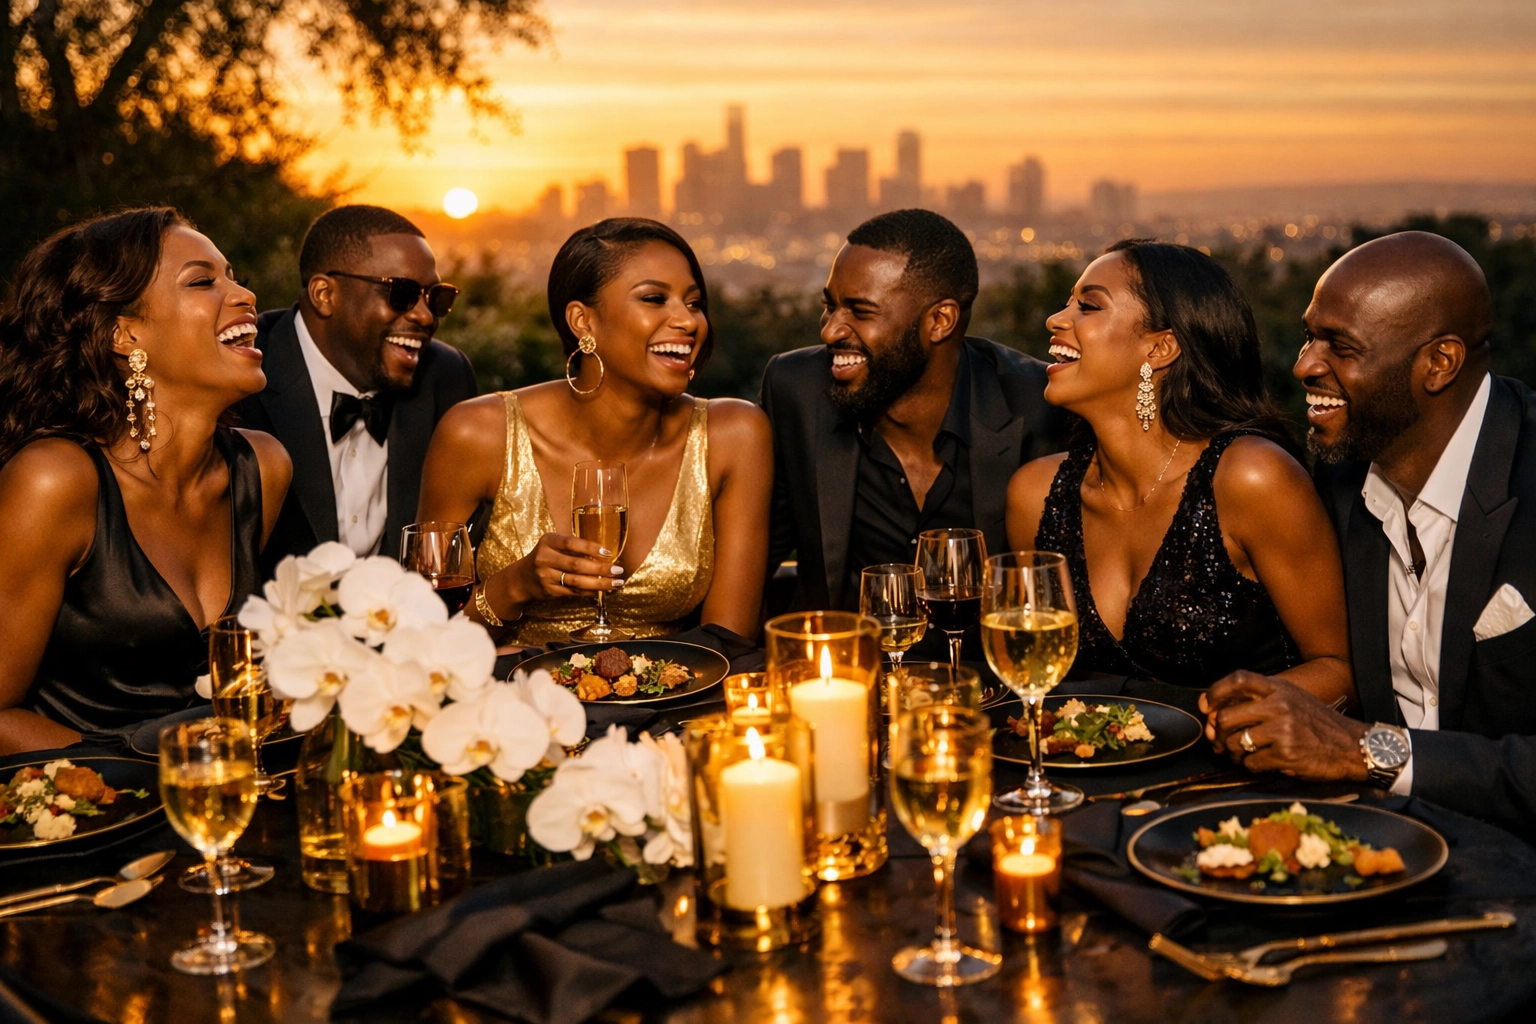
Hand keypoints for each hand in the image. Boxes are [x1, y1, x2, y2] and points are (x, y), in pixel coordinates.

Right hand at [498, 531, 624, 604]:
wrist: (521, 579)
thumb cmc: (545, 557)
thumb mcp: (553, 545)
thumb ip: (573, 546)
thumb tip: (605, 553)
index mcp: (548, 541)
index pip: (571, 543)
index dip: (591, 548)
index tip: (608, 553)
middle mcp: (544, 558)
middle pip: (576, 564)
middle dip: (601, 569)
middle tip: (618, 570)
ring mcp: (545, 576)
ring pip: (577, 581)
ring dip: (599, 583)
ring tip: (616, 583)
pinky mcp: (549, 591)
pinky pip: (573, 592)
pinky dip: (590, 592)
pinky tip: (602, 591)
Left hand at [1200, 671, 1369, 781]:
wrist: (1352, 746)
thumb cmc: (1318, 724)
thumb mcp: (1293, 699)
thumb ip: (1261, 700)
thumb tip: (1218, 713)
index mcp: (1280, 688)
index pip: (1238, 679)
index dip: (1216, 691)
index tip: (1207, 705)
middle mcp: (1279, 705)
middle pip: (1228, 716)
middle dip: (1219, 732)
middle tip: (1220, 741)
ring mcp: (1282, 730)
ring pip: (1235, 742)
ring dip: (1233, 752)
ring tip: (1242, 753)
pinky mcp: (1286, 754)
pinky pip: (1251, 762)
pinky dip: (1251, 766)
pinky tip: (1262, 763)